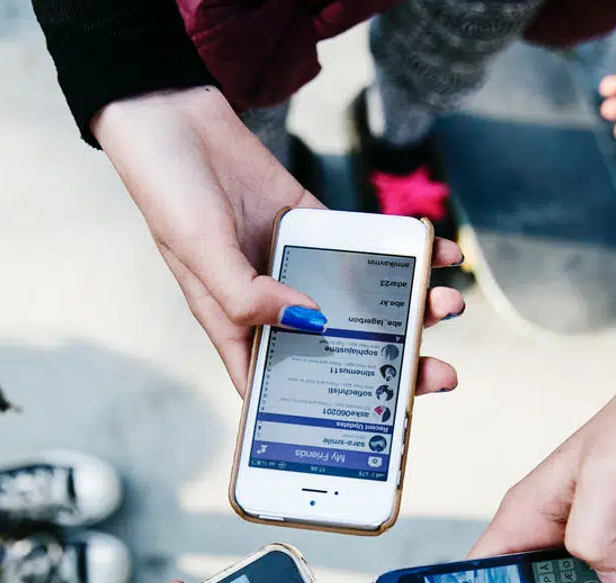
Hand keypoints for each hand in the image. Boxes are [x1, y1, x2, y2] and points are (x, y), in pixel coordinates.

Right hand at [93, 87, 464, 394]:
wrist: (175, 117)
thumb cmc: (168, 192)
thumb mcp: (198, 251)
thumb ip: (246, 295)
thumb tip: (310, 321)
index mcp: (235, 327)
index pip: (282, 389)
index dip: (321, 418)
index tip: (370, 433)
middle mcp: (271, 304)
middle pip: (339, 353)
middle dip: (392, 368)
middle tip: (438, 374)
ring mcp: (297, 266)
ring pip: (362, 302)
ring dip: (409, 308)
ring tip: (447, 305)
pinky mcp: (315, 226)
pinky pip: (367, 248)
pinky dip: (404, 252)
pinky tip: (440, 253)